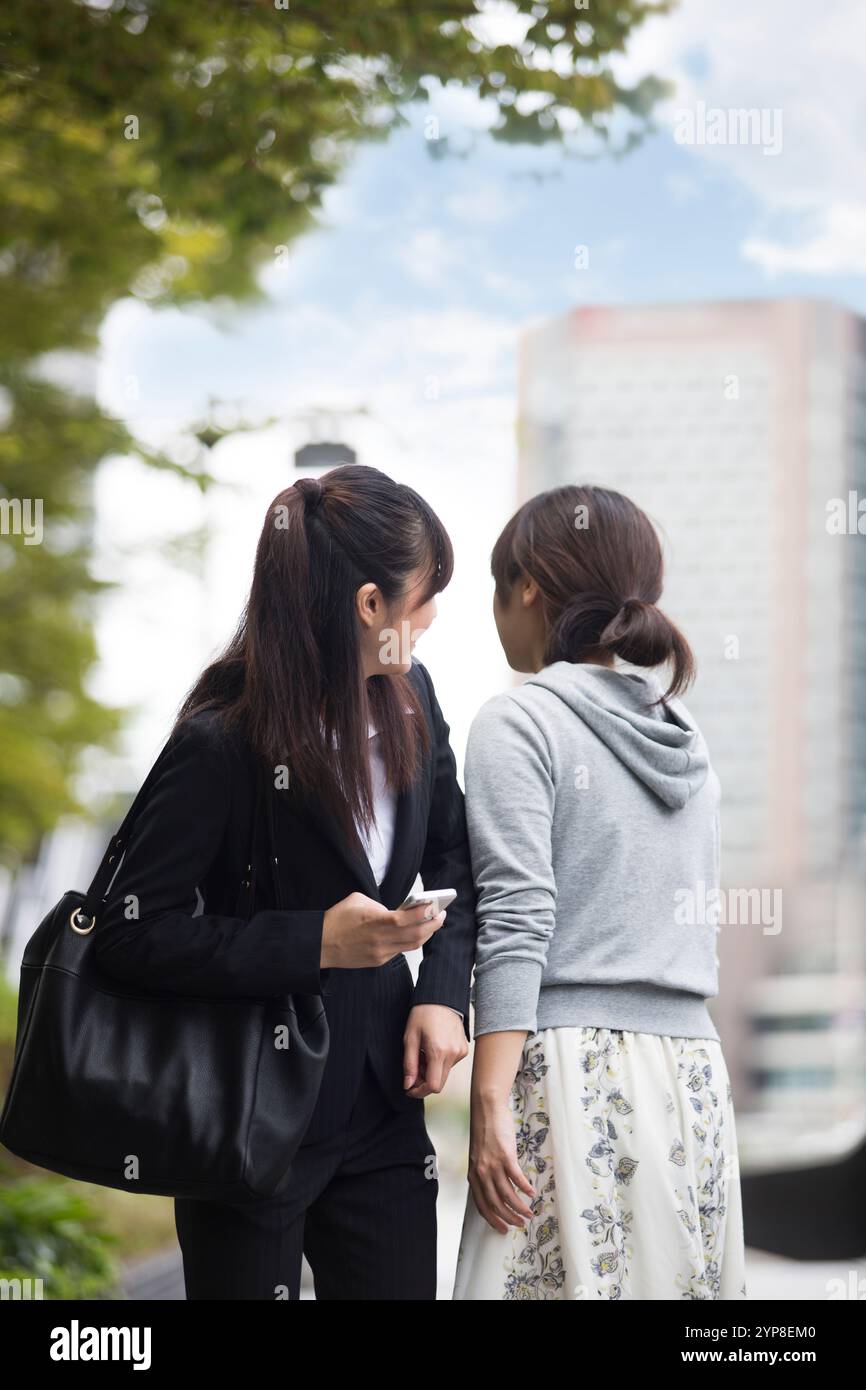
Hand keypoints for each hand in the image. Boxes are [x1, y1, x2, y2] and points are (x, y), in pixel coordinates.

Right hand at [320, 892, 444, 969]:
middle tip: (440, 914)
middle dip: (432, 924)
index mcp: (374, 921)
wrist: (321, 945)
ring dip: (426, 933)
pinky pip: (401, 950)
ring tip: (433, 922)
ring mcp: (380, 953)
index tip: (434, 905)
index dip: (423, 913)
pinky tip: (416, 932)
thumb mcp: (357, 900)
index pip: (405, 919)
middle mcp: (380, 939)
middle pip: (415, 935)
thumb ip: (380, 904)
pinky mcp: (378, 961)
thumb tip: (396, 910)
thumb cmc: (337, 920)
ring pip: (412, 945)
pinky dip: (411, 940)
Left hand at [402, 1004, 468, 1098]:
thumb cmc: (423, 1014)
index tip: (409, 1089)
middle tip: (413, 1071)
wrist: (441, 997)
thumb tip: (408, 1085)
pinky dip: (440, 1063)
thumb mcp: (410, 1038)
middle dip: (424, 1082)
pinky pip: (450, 1064)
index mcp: (438, 1052)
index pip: (433, 1086)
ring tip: (422, 1055)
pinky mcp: (464, 1049)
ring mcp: (461, 1052)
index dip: (419, 1092)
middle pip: (440, 1083)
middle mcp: (453, 1054)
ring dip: (431, 1072)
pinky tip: (432, 1050)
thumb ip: (409, 1064)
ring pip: (444, 1074)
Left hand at [467, 1098, 535, 1233]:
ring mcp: (493, 1164)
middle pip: (495, 1203)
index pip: (481, 1205)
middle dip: (509, 1218)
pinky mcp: (505, 1155)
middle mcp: (481, 1172)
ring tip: (529, 1213)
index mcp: (473, 1175)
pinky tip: (531, 1193)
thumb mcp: (479, 1156)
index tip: (503, 1229)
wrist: (486, 1108)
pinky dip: (525, 1188)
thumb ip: (484, 1173)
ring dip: (520, 1207)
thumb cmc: (485, 1131)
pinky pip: (516, 1178)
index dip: (493, 1219)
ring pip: (507, 1194)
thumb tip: (495, 1189)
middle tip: (520, 1224)